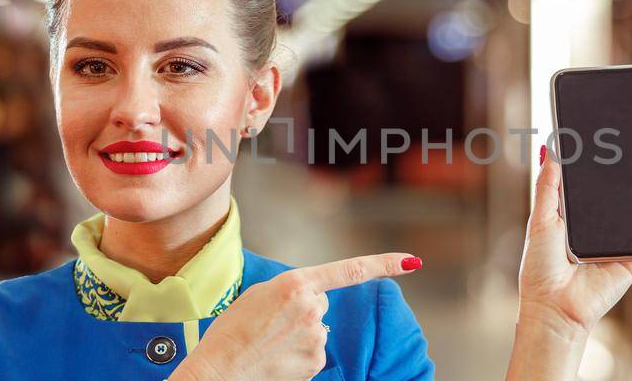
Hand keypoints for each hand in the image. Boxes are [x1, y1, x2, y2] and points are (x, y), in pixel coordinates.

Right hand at [170, 253, 420, 380]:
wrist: (218, 372)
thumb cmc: (231, 332)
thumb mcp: (258, 296)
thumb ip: (292, 290)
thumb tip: (317, 301)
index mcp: (295, 283)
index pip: (351, 270)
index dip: (386, 264)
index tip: (412, 262)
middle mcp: (311, 308)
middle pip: (322, 303)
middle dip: (304, 310)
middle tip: (272, 324)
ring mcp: (316, 337)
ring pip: (318, 330)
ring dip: (300, 335)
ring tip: (269, 343)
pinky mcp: (316, 362)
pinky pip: (314, 353)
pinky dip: (299, 355)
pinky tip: (277, 358)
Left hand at [517, 148, 631, 334]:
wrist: (550, 306)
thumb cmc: (541, 269)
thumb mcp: (542, 218)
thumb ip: (549, 185)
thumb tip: (551, 148)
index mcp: (588, 217)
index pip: (611, 185)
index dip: (624, 165)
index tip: (631, 139)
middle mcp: (610, 229)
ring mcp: (626, 245)